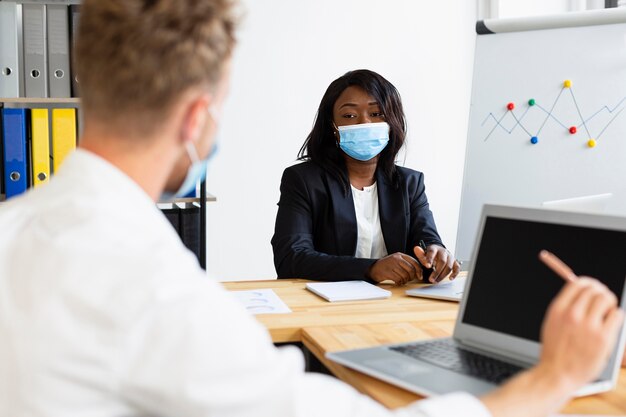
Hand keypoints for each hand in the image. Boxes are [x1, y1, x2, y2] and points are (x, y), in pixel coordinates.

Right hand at [367, 252, 422, 285]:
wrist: (373, 268)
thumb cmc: (387, 266)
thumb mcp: (396, 261)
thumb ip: (406, 264)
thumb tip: (418, 272)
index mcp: (400, 255)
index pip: (414, 262)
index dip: (419, 270)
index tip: (419, 276)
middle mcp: (396, 259)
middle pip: (411, 269)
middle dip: (412, 277)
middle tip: (409, 280)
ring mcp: (391, 265)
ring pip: (405, 275)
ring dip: (405, 281)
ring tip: (401, 281)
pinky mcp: (387, 272)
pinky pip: (398, 279)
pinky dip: (399, 283)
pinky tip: (397, 282)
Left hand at [413, 244, 459, 282]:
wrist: (439, 251)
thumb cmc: (431, 254)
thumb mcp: (424, 253)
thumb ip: (420, 253)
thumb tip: (416, 249)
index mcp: (435, 248)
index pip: (432, 252)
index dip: (430, 259)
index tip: (427, 266)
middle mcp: (444, 252)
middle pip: (442, 261)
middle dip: (436, 272)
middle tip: (431, 279)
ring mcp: (450, 257)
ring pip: (449, 266)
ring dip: (443, 275)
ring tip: (436, 281)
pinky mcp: (454, 262)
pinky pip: (457, 268)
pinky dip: (454, 273)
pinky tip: (450, 278)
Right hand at [538, 277, 623, 391]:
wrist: (557, 374)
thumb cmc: (555, 352)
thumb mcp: (551, 323)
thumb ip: (564, 308)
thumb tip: (579, 293)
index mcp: (558, 310)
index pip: (578, 284)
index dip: (589, 283)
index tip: (594, 288)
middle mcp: (573, 314)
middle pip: (594, 290)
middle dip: (602, 292)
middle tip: (605, 300)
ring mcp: (588, 326)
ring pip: (606, 299)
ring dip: (610, 302)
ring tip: (608, 311)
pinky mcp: (603, 338)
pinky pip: (617, 315)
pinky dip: (616, 316)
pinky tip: (611, 324)